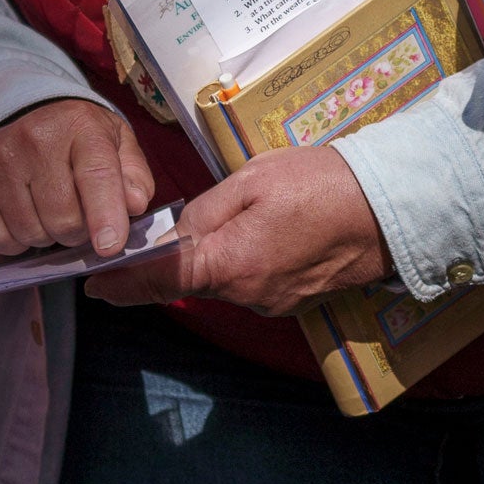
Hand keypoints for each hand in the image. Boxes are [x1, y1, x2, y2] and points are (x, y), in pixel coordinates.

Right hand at [0, 99, 153, 256]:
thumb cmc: (80, 142)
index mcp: (80, 125)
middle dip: (78, 231)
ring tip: (48, 210)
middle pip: (63, 219)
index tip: (109, 246)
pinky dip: (14, 242)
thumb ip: (134, 176)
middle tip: (77, 214)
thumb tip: (135, 204)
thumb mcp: (118, 147)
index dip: (105, 215)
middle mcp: (34, 137)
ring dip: (46, 237)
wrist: (23, 119)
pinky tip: (21, 216)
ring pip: (31, 234)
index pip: (96, 175)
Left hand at [86, 145, 390, 314]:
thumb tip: (170, 235)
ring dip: (211, 258)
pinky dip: (239, 262)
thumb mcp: (252, 180)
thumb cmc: (320, 185)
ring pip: (221, 281)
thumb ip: (203, 212)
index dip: (123, 284)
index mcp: (231, 264)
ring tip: (224, 218)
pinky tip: (255, 232)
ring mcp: (272, 302)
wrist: (389, 209)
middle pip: (190, 282)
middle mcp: (248, 294)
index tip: (93, 284)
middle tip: (151, 232)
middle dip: (169, 261)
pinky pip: (250, 282)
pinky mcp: (291, 300)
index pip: (160, 281)